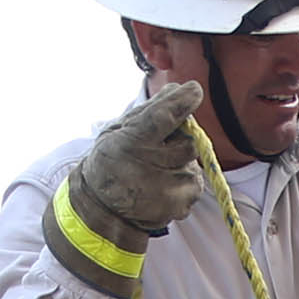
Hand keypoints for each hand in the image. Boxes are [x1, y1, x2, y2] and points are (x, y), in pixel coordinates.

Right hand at [73, 83, 209, 240]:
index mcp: (132, 143)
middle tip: (161, 145)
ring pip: (193, 162)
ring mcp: (169, 191)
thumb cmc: (111, 162)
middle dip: (180, 139)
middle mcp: (152, 168)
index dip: (181, 102)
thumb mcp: (119, 130)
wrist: (104, 209)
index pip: (164, 117)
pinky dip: (182, 179)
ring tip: (156, 170)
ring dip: (180, 161)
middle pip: (188, 141)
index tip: (193, 91)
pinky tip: (161, 184)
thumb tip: (178, 89)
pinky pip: (194, 181)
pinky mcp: (183, 205)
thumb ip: (150, 110)